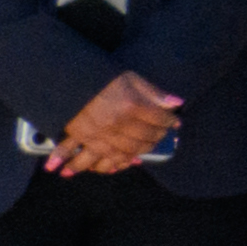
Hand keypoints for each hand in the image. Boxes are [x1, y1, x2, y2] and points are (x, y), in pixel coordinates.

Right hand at [47, 74, 181, 179]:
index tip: (174, 122)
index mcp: (131, 106)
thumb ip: (154, 93)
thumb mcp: (132, 79)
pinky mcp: (84, 139)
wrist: (69, 81)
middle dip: (156, 139)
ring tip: (142, 151)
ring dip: (136, 155)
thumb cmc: (104, 80)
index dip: (170, 121)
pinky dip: (105, 165)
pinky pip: (96, 158)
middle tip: (160, 135)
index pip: (160, 120)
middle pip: (144, 140)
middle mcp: (117, 124)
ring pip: (124, 153)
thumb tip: (177, 104)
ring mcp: (100, 134)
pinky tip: (115, 167)